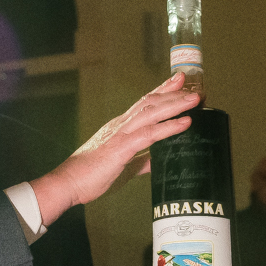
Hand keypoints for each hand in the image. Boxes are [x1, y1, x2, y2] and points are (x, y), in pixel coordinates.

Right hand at [30, 73, 198, 225]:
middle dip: (173, 92)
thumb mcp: (125, 166)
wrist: (69, 183)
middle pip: (151, 102)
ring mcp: (121, 134)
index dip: (163, 91)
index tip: (179, 82)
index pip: (145, 104)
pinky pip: (149, 134)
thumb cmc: (92, 176)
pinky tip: (185, 122)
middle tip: (194, 84)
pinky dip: (169, 127)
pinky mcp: (121, 148)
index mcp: (120, 128)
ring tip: (195, 99)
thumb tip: (158, 159)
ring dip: (175, 104)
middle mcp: (121, 125)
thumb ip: (142, 160)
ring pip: (152, 112)